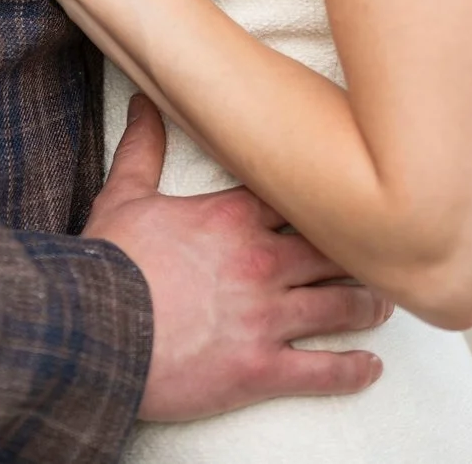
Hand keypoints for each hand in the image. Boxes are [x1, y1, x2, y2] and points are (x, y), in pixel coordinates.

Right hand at [88, 95, 388, 418]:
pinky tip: (370, 368)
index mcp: (237, 217)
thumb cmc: (107, 266)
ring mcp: (266, 315)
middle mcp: (263, 260)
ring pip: (341, 305)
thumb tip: (144, 101)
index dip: (332, 202)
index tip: (351, 200)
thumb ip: (143, 149)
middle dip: (362, 254)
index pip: (304, 199)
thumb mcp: (124, 197)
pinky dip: (353, 370)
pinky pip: (323, 370)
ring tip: (382, 306)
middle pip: (336, 250)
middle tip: (381, 257)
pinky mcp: (260, 367)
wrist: (89, 332)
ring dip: (368, 306)